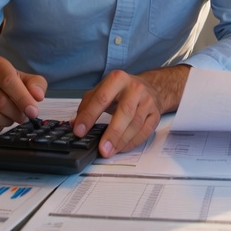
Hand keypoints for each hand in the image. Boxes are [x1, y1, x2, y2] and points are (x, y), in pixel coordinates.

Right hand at [0, 56, 46, 133]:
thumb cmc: (6, 83)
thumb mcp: (24, 78)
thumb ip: (36, 84)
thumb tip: (37, 96)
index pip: (8, 80)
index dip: (23, 98)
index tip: (33, 111)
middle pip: (1, 101)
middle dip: (17, 113)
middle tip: (24, 116)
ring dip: (8, 121)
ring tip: (11, 116)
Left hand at [71, 66, 188, 157]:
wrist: (150, 87)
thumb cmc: (122, 91)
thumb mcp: (102, 90)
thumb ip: (87, 105)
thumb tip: (74, 124)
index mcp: (117, 79)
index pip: (101, 98)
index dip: (89, 116)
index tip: (79, 131)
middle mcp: (135, 88)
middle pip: (124, 112)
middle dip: (112, 133)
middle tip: (102, 149)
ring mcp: (148, 101)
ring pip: (136, 124)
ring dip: (121, 141)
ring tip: (109, 151)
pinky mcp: (155, 114)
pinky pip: (145, 131)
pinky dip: (132, 142)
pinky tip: (121, 148)